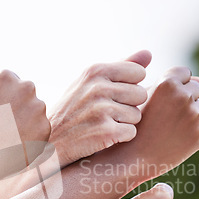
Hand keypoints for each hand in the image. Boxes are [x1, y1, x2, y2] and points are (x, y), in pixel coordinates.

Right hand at [0, 70, 49, 187]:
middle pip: (26, 95)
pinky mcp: (45, 127)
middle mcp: (26, 88)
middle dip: (17, 107)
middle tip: (2, 126)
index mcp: (6, 77)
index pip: (11, 83)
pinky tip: (16, 145)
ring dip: (26, 122)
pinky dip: (31, 137)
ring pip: (35, 113)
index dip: (2, 99)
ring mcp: (38, 108)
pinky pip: (40, 131)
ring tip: (8, 137)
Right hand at [48, 50, 151, 166]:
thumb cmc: (73, 112)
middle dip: (128, 106)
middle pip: (140, 95)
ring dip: (123, 123)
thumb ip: (121, 67)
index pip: (138, 73)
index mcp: (95, 71)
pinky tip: (102, 137)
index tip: (112, 96)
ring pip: (137, 115)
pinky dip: (120, 138)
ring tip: (101, 125)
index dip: (129, 87)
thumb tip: (149, 53)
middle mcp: (98, 87)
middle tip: (105, 114)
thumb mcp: (90, 83)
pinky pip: (131, 132)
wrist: (49, 143)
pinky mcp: (105, 131)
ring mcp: (101, 110)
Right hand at [132, 67, 198, 176]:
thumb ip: (172, 84)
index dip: (173, 84)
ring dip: (188, 113)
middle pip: (195, 87)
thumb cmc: (134, 124)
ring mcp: (193, 116)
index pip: (184, 72)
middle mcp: (183, 97)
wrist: (133, 158)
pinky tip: (171, 138)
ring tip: (166, 126)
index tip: (161, 98)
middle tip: (164, 113)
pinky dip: (189, 131)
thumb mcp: (145, 98)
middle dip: (184, 97)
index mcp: (167, 84)